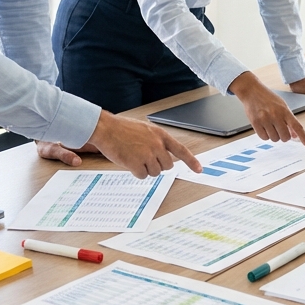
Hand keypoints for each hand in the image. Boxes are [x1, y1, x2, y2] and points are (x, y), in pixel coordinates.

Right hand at [38, 111, 201, 177]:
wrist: (105, 128)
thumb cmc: (121, 128)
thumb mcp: (144, 129)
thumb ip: (155, 141)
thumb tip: (163, 156)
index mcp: (160, 135)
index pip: (181, 150)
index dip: (191, 161)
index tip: (199, 170)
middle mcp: (157, 145)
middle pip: (167, 166)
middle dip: (158, 166)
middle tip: (144, 159)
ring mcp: (148, 155)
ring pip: (155, 172)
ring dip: (145, 169)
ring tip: (133, 157)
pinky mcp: (137, 164)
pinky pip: (142, 176)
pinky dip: (136, 172)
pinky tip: (128, 162)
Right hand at [230, 72, 304, 144]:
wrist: (252, 91)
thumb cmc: (268, 98)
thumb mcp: (282, 106)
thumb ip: (289, 120)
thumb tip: (295, 135)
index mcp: (284, 110)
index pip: (297, 126)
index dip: (303, 136)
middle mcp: (275, 115)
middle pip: (285, 137)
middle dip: (284, 136)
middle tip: (280, 129)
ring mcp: (265, 120)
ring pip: (274, 139)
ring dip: (274, 135)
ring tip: (270, 125)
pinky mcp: (255, 123)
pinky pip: (264, 137)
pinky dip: (265, 135)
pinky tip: (264, 127)